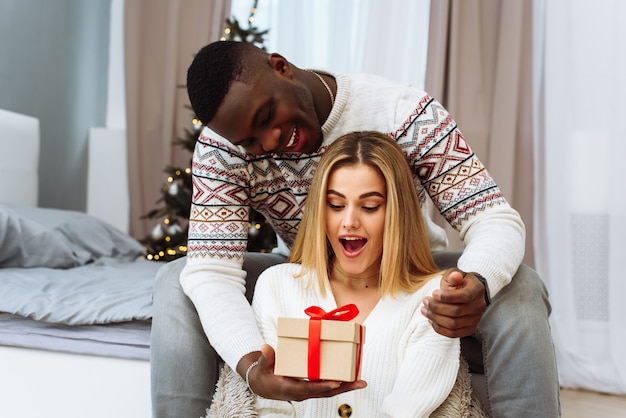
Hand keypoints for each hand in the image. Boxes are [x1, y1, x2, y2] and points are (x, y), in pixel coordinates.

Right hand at [239, 344, 366, 401]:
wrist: (262, 385)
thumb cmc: (263, 374)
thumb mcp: (262, 366)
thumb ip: (266, 357)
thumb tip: (266, 347)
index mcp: (290, 388)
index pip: (309, 388)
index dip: (323, 385)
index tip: (337, 382)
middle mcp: (301, 393)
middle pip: (325, 392)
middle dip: (344, 388)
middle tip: (360, 383)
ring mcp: (307, 392)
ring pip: (328, 391)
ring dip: (345, 387)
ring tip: (360, 381)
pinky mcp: (310, 389)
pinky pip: (326, 387)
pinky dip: (338, 384)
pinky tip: (349, 378)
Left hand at [421, 268, 486, 337]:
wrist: (469, 292)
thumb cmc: (459, 282)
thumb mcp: (455, 274)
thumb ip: (454, 275)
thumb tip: (454, 276)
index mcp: (477, 290)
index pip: (464, 296)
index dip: (447, 296)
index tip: (433, 293)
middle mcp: (479, 306)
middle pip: (456, 312)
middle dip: (437, 307)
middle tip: (425, 301)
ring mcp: (475, 320)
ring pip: (453, 324)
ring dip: (435, 318)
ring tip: (424, 310)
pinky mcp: (469, 329)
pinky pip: (453, 334)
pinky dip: (439, 328)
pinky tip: (431, 320)